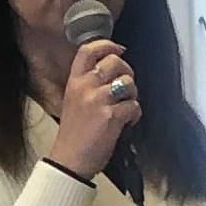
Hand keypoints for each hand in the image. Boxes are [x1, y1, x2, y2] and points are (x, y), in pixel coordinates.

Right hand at [48, 39, 140, 179]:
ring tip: (125, 107)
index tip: (119, 49)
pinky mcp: (111, 117)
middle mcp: (84, 87)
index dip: (107, 45)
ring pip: (128, 83)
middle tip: (126, 87)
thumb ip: (88, 85)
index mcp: (74, 82)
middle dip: (127, 72)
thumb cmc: (73, 134)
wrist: (70, 161)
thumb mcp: (73, 101)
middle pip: (114, 62)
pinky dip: (135, 114)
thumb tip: (112, 73)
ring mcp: (98, 101)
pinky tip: (128, 121)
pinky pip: (134, 106)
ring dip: (132, 95)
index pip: (88, 50)